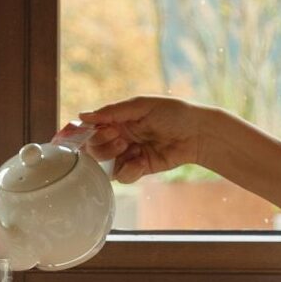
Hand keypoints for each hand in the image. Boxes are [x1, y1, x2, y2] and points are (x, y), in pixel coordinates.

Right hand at [71, 95, 211, 182]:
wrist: (198, 134)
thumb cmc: (172, 113)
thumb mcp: (140, 106)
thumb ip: (111, 112)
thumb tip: (82, 116)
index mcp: (117, 119)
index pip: (90, 128)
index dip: (83, 133)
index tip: (84, 135)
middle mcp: (119, 137)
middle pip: (93, 148)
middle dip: (102, 144)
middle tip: (120, 138)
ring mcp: (129, 154)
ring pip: (105, 165)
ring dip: (113, 157)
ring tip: (131, 148)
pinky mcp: (140, 168)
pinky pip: (123, 176)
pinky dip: (129, 171)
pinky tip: (141, 162)